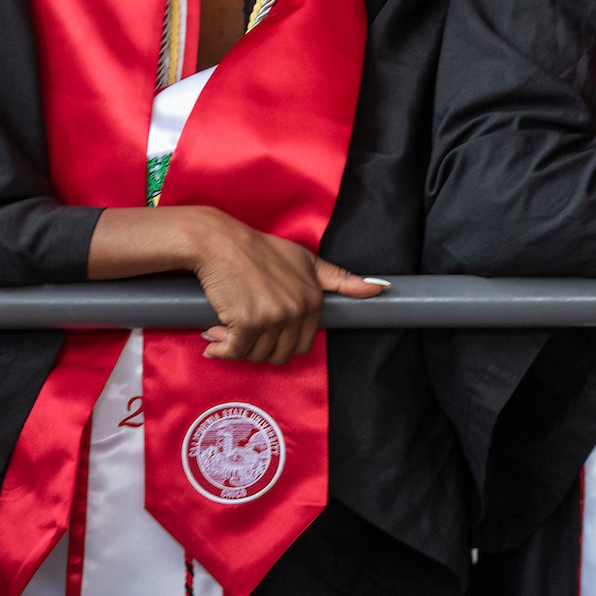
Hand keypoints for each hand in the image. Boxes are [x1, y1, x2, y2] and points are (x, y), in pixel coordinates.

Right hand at [180, 209, 382, 364]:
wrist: (220, 241)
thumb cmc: (260, 250)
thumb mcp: (306, 260)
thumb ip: (340, 278)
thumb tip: (381, 288)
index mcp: (313, 299)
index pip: (303, 344)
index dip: (282, 339)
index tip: (264, 324)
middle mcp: (297, 310)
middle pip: (281, 354)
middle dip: (261, 346)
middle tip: (243, 326)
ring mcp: (273, 317)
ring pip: (257, 355)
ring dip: (237, 346)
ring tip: (228, 324)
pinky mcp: (246, 322)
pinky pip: (235, 352)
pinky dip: (220, 349)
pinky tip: (213, 335)